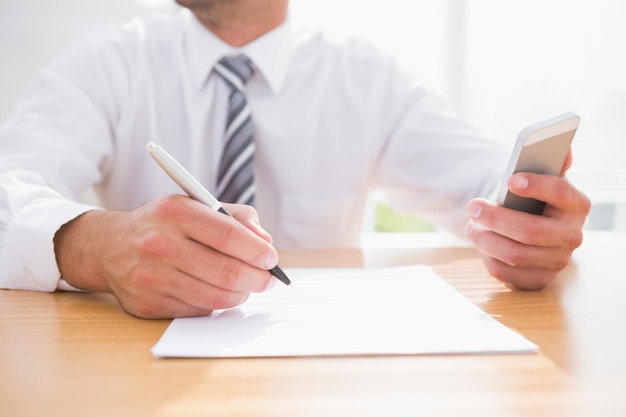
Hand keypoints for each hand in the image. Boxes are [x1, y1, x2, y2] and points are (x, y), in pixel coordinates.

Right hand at [54, 195, 277, 317]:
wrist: (110, 246)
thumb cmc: (164, 224)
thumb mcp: (196, 205)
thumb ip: (235, 217)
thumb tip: (265, 242)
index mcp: (175, 212)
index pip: (229, 235)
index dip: (258, 251)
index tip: (272, 259)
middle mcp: (160, 244)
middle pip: (226, 271)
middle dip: (258, 279)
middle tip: (269, 280)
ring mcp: (150, 277)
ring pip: (215, 297)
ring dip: (241, 295)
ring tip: (247, 287)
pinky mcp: (146, 304)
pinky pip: (198, 311)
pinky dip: (216, 304)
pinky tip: (219, 293)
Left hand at [465, 153, 590, 288]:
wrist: (528, 226)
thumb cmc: (531, 199)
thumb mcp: (539, 178)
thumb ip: (548, 162)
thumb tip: (562, 148)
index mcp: (576, 204)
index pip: (560, 193)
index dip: (536, 186)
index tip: (510, 180)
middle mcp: (572, 235)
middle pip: (531, 231)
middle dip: (496, 218)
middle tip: (473, 207)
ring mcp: (557, 261)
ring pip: (514, 254)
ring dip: (485, 239)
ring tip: (472, 226)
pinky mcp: (538, 279)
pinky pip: (506, 273)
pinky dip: (488, 258)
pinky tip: (484, 245)